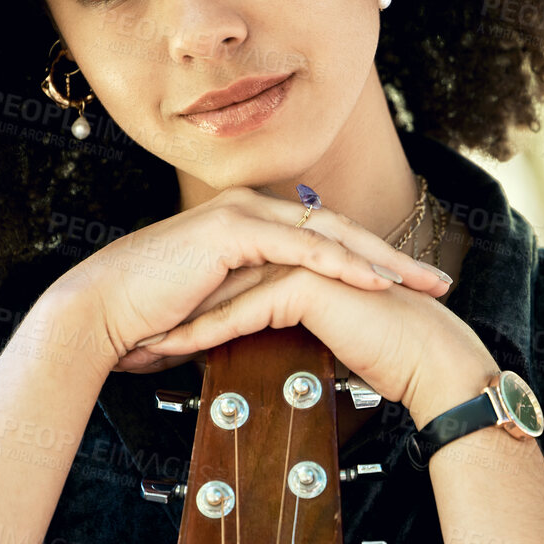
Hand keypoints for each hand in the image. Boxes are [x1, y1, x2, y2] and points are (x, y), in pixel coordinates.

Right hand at [68, 189, 495, 417]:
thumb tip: (287, 332)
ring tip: (421, 283)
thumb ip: (255, 307)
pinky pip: (300, 247)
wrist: (103, 312)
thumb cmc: (151, 317)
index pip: (328, 239)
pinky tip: (374, 281)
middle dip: (396, 257)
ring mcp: (242, 214)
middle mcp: (252, 211)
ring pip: (329, 233)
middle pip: (341, 229)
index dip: (375, 262)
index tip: (414, 290)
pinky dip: (341, 263)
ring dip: (381, 258)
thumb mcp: (219, 309)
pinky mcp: (231, 230)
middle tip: (440, 283)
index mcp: (253, 225)